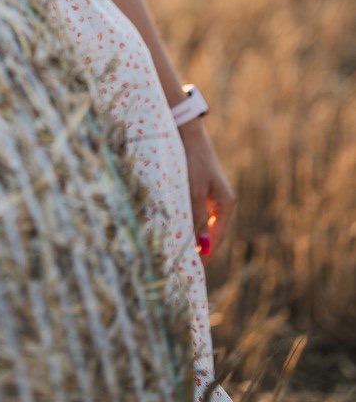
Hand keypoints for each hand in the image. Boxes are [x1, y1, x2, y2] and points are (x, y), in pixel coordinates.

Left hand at [179, 118, 235, 257]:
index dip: (204, 255)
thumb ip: (198, 219)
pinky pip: (196, 211)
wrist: (187, 132)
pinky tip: (174, 225)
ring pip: (202, 222)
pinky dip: (187, 219)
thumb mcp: (194, 192)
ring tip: (174, 247)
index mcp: (226, 204)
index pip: (217, 239)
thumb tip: (202, 246)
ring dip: (191, 233)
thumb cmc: (192, 161)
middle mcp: (222, 202)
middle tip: (180, 261)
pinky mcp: (201, 188)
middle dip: (197, 246)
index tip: (190, 269)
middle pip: (211, 232)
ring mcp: (212, 195)